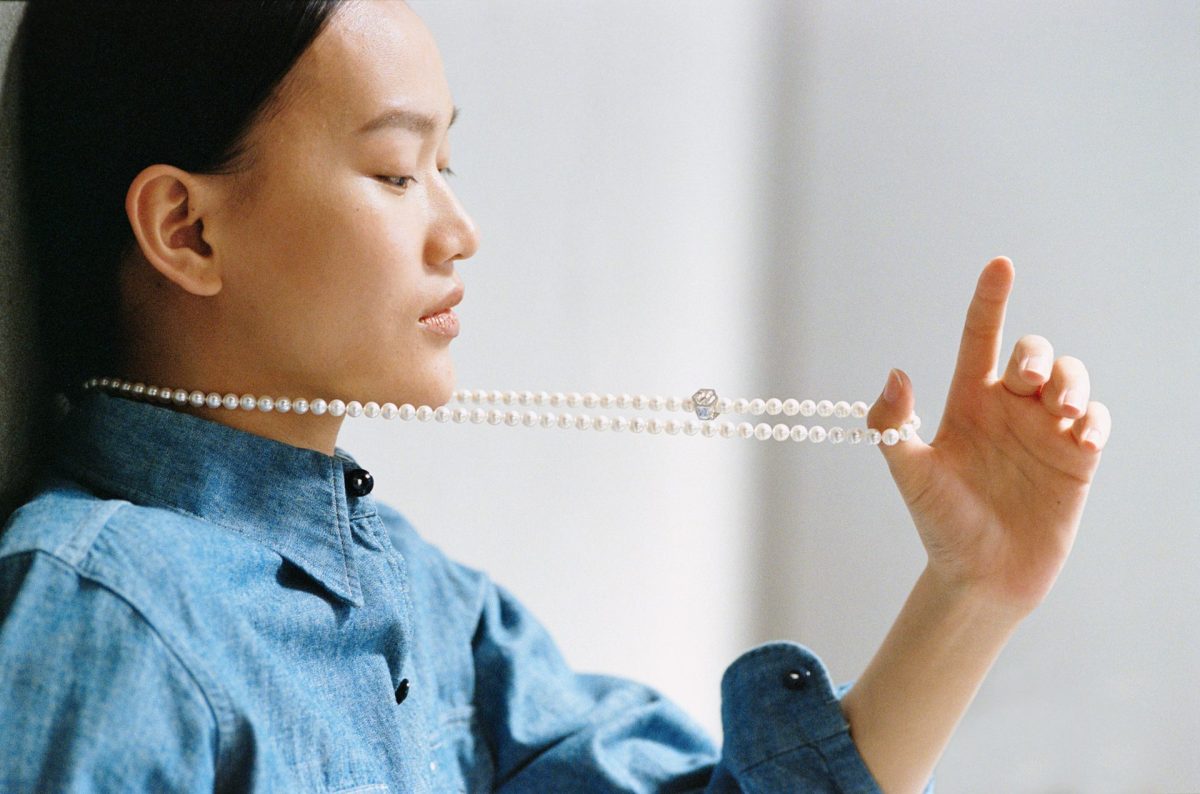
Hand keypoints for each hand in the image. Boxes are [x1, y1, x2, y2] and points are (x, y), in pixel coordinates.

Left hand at [867, 256, 1110, 616]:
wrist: (982, 575)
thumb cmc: (941, 523)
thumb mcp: (910, 474)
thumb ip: (893, 426)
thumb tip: (894, 374)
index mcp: (967, 402)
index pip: (980, 338)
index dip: (990, 300)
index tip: (1000, 264)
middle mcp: (1008, 409)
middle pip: (1034, 354)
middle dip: (1038, 355)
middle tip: (1030, 382)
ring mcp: (1044, 432)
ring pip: (1071, 378)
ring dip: (1072, 382)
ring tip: (1062, 412)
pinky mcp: (1075, 458)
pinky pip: (1096, 419)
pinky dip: (1094, 418)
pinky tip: (1082, 436)